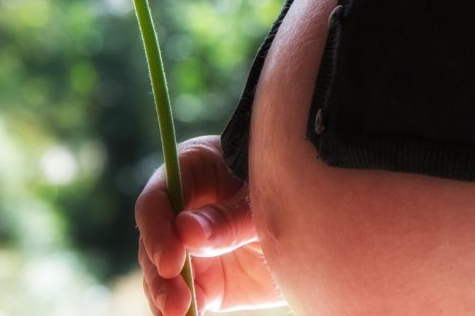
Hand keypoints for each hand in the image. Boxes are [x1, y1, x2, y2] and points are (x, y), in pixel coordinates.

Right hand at [136, 134, 285, 313]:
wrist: (320, 223)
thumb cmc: (290, 188)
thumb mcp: (263, 199)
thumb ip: (229, 219)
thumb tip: (185, 232)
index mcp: (191, 172)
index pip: (157, 200)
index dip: (157, 230)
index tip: (172, 260)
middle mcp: (183, 211)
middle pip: (154, 242)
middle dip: (160, 272)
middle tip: (176, 299)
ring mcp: (193, 248)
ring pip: (161, 275)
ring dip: (164, 296)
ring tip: (179, 313)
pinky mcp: (207, 281)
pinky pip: (184, 300)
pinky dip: (178, 313)